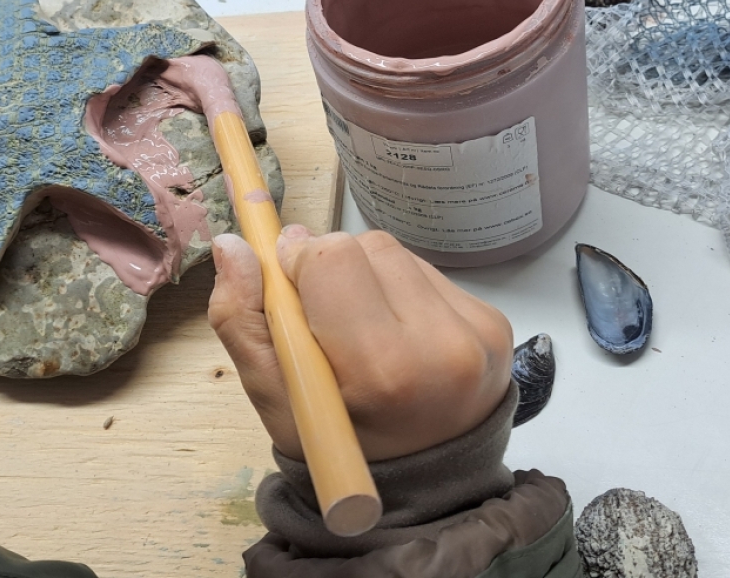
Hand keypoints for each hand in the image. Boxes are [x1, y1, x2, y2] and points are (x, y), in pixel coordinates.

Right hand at [208, 225, 513, 461]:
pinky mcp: (495, 322)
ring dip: (367, 275)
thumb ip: (242, 321)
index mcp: (382, 369)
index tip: (290, 288)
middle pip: (365, 247)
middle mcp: (442, 344)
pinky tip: (397, 332)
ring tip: (363, 328)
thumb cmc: (341, 442)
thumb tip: (233, 246)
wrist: (427, 484)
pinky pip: (430, 271)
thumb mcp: (275, 399)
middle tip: (324, 315)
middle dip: (332, 268)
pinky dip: (401, 290)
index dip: (299, 262)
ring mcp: (476, 332)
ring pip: (398, 253)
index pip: (332, 258)